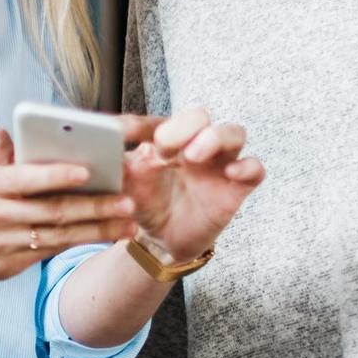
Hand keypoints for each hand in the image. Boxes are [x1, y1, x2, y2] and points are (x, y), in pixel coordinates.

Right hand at [0, 130, 138, 287]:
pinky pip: (47, 255)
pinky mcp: (4, 268)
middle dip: (94, 208)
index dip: (57, 175)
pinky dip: (77, 246)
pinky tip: (103, 239)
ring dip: (96, 232)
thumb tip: (19, 134)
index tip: (89, 171)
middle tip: (128, 202)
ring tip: (128, 225)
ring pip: (56, 237)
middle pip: (50, 212)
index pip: (25, 178)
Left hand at [119, 107, 264, 263]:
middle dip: (184, 126)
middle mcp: (195, 144)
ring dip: (216, 138)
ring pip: (234, 132)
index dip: (141, 125)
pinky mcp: (236, 186)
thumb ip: (116, 166)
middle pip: (200, 116)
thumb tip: (102, 147)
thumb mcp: (126, 187)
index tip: (123, 134)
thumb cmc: (146, 205)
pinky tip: (232, 173)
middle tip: (164, 148)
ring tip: (194, 156)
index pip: (158, 120)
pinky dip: (247, 167)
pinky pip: (255, 168)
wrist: (164, 241)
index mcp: (166, 139)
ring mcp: (219, 163)